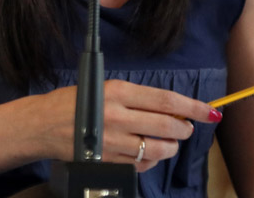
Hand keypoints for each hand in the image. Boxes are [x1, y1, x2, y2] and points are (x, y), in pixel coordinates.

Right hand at [33, 79, 219, 171]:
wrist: (43, 124)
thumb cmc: (75, 101)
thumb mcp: (104, 88)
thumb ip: (136, 98)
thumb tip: (171, 108)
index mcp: (118, 91)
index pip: (166, 100)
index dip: (193, 108)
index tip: (210, 112)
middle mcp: (117, 115)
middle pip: (167, 126)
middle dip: (184, 129)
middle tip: (185, 129)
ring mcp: (113, 142)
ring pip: (158, 149)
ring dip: (169, 147)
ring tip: (167, 142)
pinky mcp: (108, 161)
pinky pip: (141, 165)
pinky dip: (149, 161)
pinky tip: (145, 153)